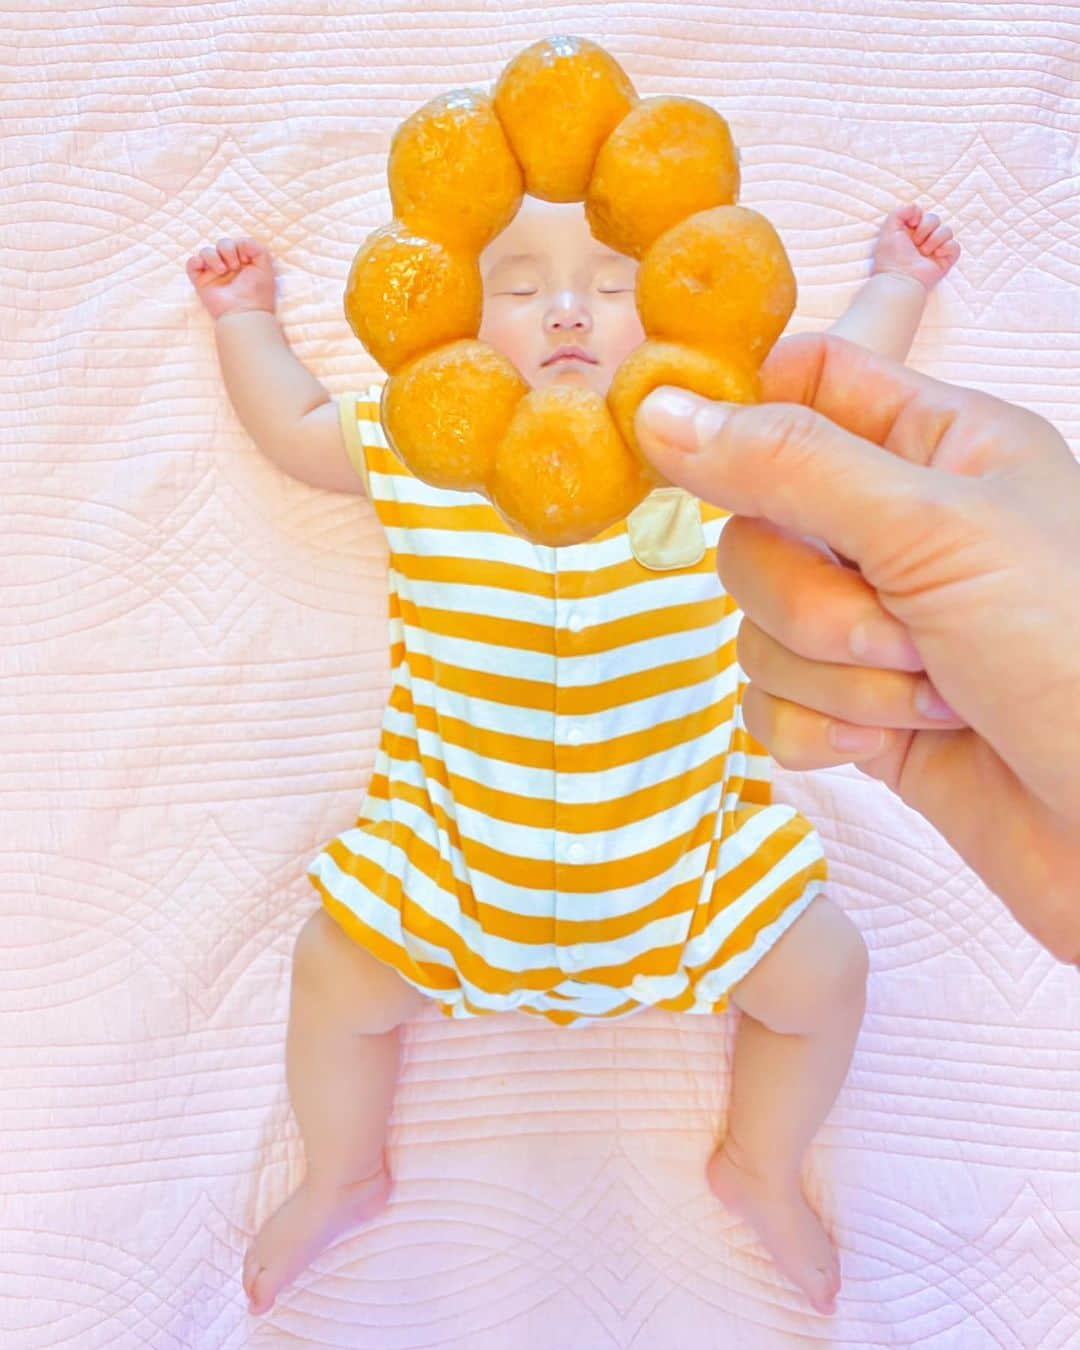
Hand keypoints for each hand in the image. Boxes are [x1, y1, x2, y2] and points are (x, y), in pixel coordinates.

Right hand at [185, 236, 275, 320]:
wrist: (246, 312)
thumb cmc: (258, 293)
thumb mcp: (265, 266)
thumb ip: (257, 248)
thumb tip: (241, 242)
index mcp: (242, 262)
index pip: (236, 242)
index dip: (240, 245)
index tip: (247, 259)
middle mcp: (227, 266)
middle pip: (221, 243)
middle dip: (227, 250)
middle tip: (234, 267)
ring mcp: (213, 274)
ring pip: (205, 251)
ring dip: (213, 257)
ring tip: (222, 271)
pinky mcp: (202, 282)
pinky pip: (191, 264)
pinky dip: (195, 261)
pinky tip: (203, 266)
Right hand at [634, 333, 1079, 960]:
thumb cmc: (1078, 658)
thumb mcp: (936, 531)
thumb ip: (791, 464)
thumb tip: (659, 411)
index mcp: (940, 446)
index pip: (803, 385)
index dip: (743, 417)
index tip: (708, 462)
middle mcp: (900, 529)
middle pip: (756, 527)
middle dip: (809, 598)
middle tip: (899, 628)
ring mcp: (876, 627)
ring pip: (758, 626)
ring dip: (832, 676)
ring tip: (931, 698)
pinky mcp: (857, 713)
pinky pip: (768, 704)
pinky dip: (819, 731)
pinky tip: (887, 749)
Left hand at [871, 203, 959, 291]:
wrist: (899, 279)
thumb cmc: (891, 257)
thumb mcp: (888, 229)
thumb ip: (899, 212)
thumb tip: (916, 209)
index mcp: (910, 232)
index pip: (922, 213)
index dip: (918, 216)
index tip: (910, 224)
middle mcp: (923, 239)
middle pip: (935, 219)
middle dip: (925, 228)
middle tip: (915, 243)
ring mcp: (935, 249)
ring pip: (947, 230)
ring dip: (934, 239)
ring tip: (923, 252)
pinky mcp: (945, 260)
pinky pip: (955, 246)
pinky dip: (947, 247)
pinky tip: (936, 254)